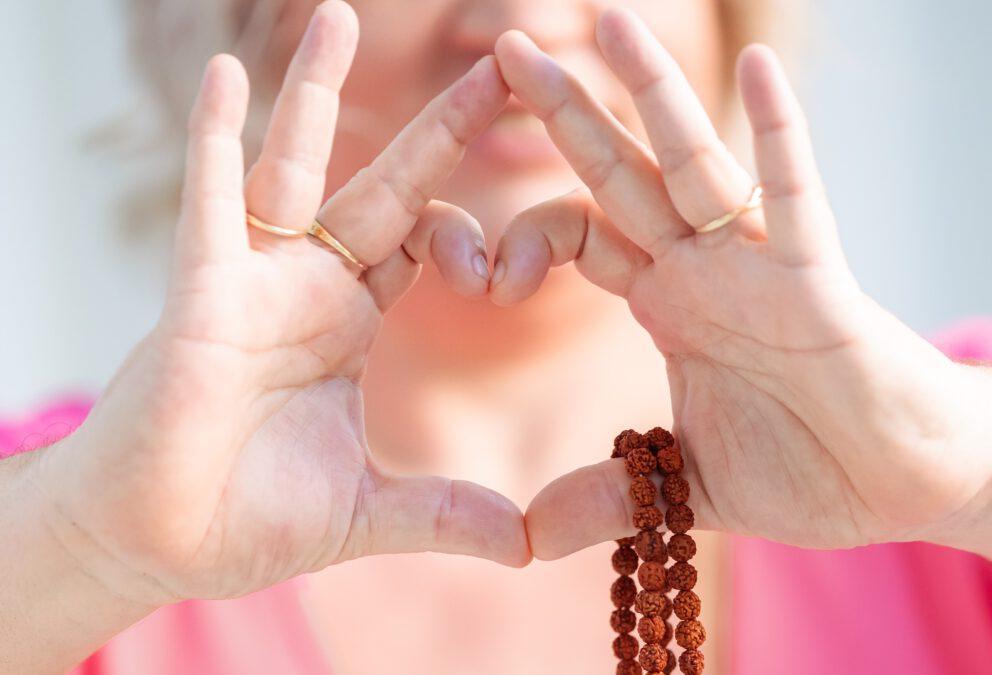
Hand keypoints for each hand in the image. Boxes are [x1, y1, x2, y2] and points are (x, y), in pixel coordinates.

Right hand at [33, 1, 526, 607]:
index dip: (474, 240)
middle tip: (498, 63)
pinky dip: (212, 139)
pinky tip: (222, 74)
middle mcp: (309, 285)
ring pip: (294, 166)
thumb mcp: (372, 509)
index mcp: (350, 319)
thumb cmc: (247, 516)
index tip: (508, 277)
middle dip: (443, 127)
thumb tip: (527, 544)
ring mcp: (255, 279)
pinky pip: (208, 200)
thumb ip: (449, 512)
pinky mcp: (202, 292)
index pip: (429, 241)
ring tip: (339, 16)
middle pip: (389, 184)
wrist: (160, 541)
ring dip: (317, 93)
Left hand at [494, 10, 991, 557]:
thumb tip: (527, 540)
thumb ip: (609, 496)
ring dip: (653, 94)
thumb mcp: (683, 485)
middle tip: (510, 46)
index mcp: (668, 302)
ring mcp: (759, 269)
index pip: (579, 235)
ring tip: (609, 20)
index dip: (521, 237)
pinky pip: (794, 201)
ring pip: (696, 166)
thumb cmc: (807, 467)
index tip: (480, 277)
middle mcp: (704, 269)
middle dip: (568, 112)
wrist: (904, 488)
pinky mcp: (818, 286)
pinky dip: (777, 139)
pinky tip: (754, 71)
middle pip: (621, 175)